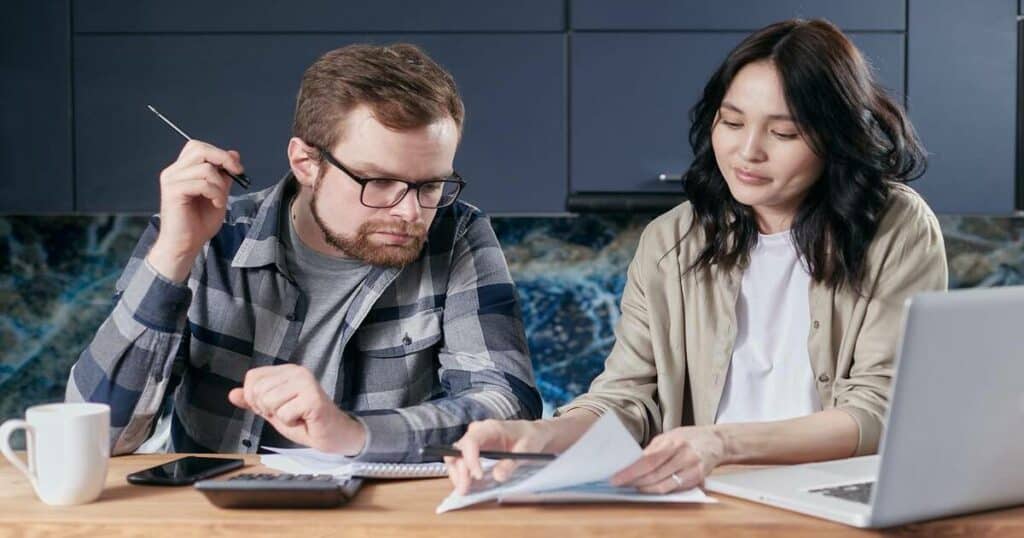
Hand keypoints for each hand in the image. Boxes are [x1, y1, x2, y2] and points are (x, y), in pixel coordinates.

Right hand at [147, 140, 244, 281]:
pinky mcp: (173, 191)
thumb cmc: (199, 223)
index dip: (220, 153)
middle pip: (199, 149)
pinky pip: (201, 183)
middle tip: (237, 173)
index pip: (198, 147)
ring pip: (205, 168)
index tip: (237, 168)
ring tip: (220, 199)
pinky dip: (215, 193)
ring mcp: (171, 180)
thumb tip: (233, 154)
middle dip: (223, 159)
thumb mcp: (219, 194)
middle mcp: (173, 172)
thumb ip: (224, 175)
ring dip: (220, 184)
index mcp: (182, 170)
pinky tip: (216, 204)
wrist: (185, 245)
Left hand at [227, 364, 365, 455]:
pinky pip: (284, 414)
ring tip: (296, 416)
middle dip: (268, 409)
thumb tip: (232, 394)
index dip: (255, 399)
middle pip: (258, 390)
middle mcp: (297, 371)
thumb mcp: (273, 411)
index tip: (275, 407)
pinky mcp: (313, 398)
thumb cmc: (306, 422)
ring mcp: (306, 383)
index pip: (252, 378)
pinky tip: (304, 420)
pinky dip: (291, 423)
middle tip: (288, 413)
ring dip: (280, 417)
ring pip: (269, 402)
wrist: (333, 435)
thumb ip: (254, 401)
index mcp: (287, 371)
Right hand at [445, 419, 555, 494]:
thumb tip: (497, 476)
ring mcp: (473, 440)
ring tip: (464, 490)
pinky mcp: (473, 450)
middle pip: (458, 450)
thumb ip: (511, 463)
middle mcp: (477, 432)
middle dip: (460, 471)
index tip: (478, 476)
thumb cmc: (530, 438)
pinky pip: (460, 461)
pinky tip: (468, 485)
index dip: (470, 459)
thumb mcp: (526, 450)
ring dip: (457, 474)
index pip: (471, 441)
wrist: (532, 434)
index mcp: (490, 428)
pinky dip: (461, 474)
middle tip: (465, 490)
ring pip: (455, 456)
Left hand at [610, 425, 724, 492]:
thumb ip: (652, 449)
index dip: (631, 470)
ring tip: (631, 487)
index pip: (648, 459)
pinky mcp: (697, 479)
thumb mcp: (669, 436)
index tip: (616, 477)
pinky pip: (674, 488)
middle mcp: (683, 455)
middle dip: (634, 481)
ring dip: (645, 488)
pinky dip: (659, 490)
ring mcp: (691, 468)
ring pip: (663, 485)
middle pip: (654, 473)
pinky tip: (649, 488)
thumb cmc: (688, 437)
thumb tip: (631, 461)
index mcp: (673, 441)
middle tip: (619, 483)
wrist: (715, 441)